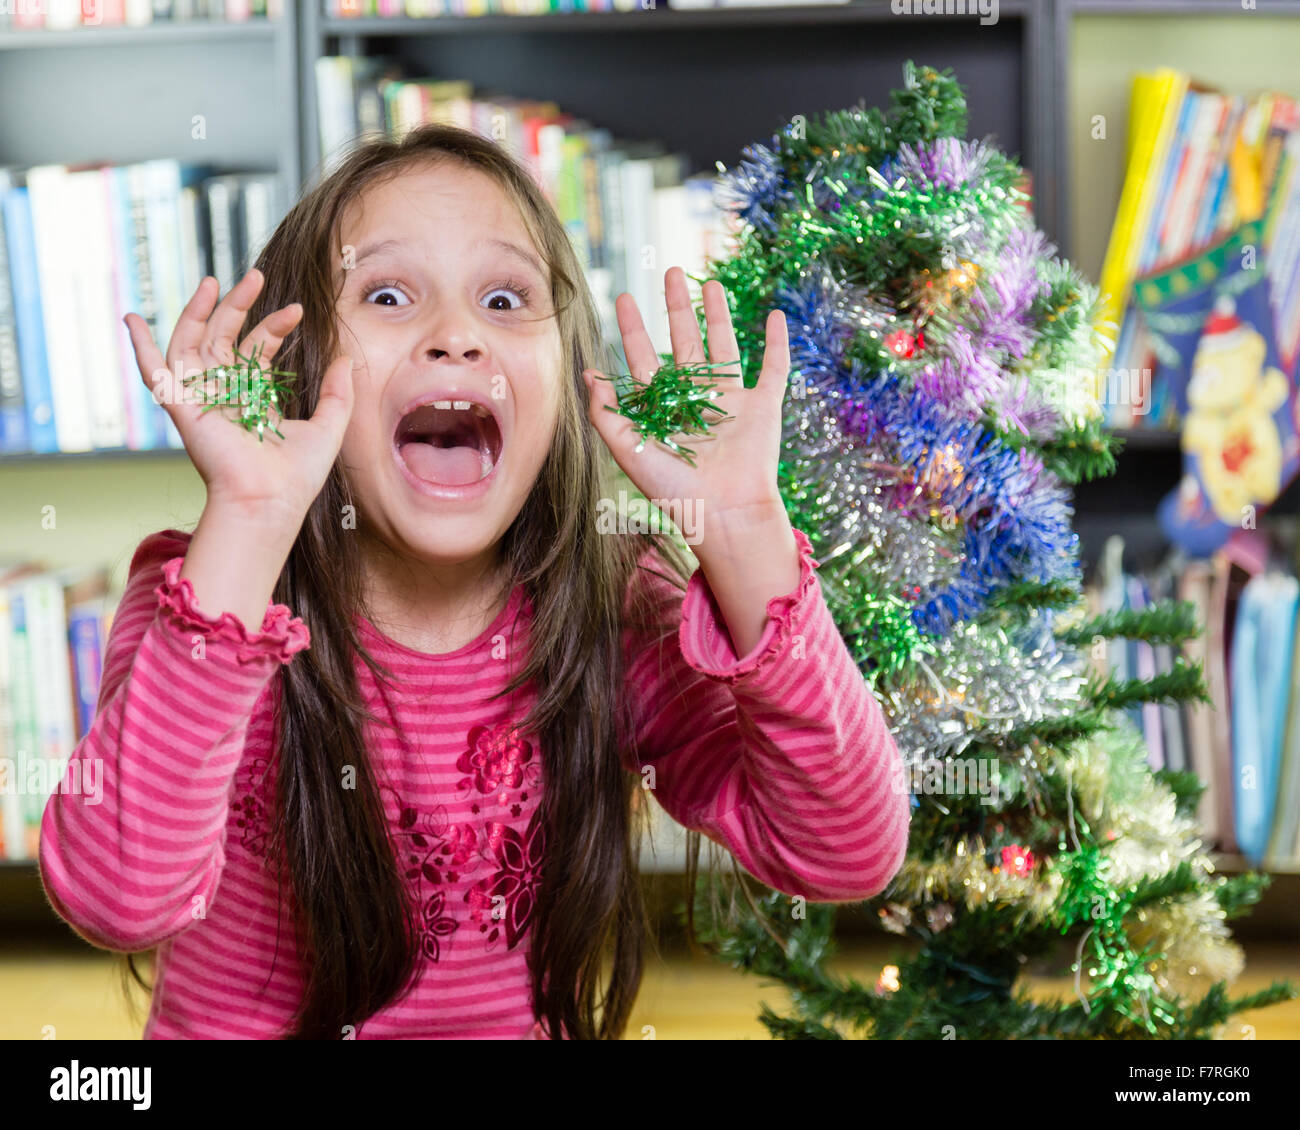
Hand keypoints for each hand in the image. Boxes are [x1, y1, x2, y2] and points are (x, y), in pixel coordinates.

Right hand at [124, 268, 353, 521]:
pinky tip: (132, 318)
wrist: (270, 501)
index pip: (255, 351)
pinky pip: (154, 371)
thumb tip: (346, 359)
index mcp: (253, 400)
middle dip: (237, 306)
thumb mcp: (329, 427)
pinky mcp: (182, 407)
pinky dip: (140, 346)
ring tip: (217, 280)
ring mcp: (201, 399)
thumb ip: (337, 394)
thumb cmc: (297, 476)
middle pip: (223, 339)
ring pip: (193, 343)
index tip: (297, 311)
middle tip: (256, 276)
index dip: (273, 326)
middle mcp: (224, 396)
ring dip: (200, 311)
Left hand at [583, 266, 790, 546]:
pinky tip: (776, 316)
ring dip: (719, 314)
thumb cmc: (674, 491)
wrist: (724, 513)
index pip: (645, 359)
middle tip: (670, 272)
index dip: (632, 329)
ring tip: (710, 283)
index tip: (622, 297)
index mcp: (665, 409)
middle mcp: (697, 400)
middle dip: (676, 307)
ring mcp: (732, 402)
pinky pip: (773, 368)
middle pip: (684, 342)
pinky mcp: (763, 407)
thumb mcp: (630, 451)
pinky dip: (778, 343)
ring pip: (724, 346)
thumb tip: (587, 374)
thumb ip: (608, 414)